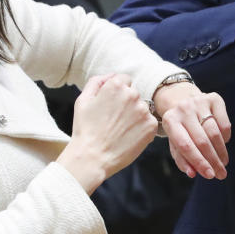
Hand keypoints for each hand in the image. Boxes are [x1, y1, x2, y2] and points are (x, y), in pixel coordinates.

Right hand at [57, 73, 157, 193]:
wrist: (93, 157)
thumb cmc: (85, 130)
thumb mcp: (83, 100)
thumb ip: (97, 81)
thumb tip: (111, 76)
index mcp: (116, 85)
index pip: (124, 80)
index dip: (117, 93)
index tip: (111, 106)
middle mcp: (132, 94)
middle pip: (134, 93)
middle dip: (126, 104)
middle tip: (113, 120)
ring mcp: (143, 110)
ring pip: (142, 108)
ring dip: (135, 115)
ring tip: (120, 130)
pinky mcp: (151, 125)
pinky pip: (149, 122)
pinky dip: (141, 128)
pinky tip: (128, 136)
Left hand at [153, 82, 230, 179]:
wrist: (183, 99)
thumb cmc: (180, 128)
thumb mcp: (175, 142)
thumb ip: (182, 159)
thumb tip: (193, 173)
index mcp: (170, 120)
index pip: (185, 146)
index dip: (199, 162)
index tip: (209, 175)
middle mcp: (184, 109)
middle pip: (202, 141)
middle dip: (213, 161)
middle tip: (221, 174)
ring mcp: (199, 102)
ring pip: (215, 133)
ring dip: (221, 152)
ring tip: (223, 163)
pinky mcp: (214, 98)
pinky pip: (224, 124)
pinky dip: (225, 138)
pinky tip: (223, 144)